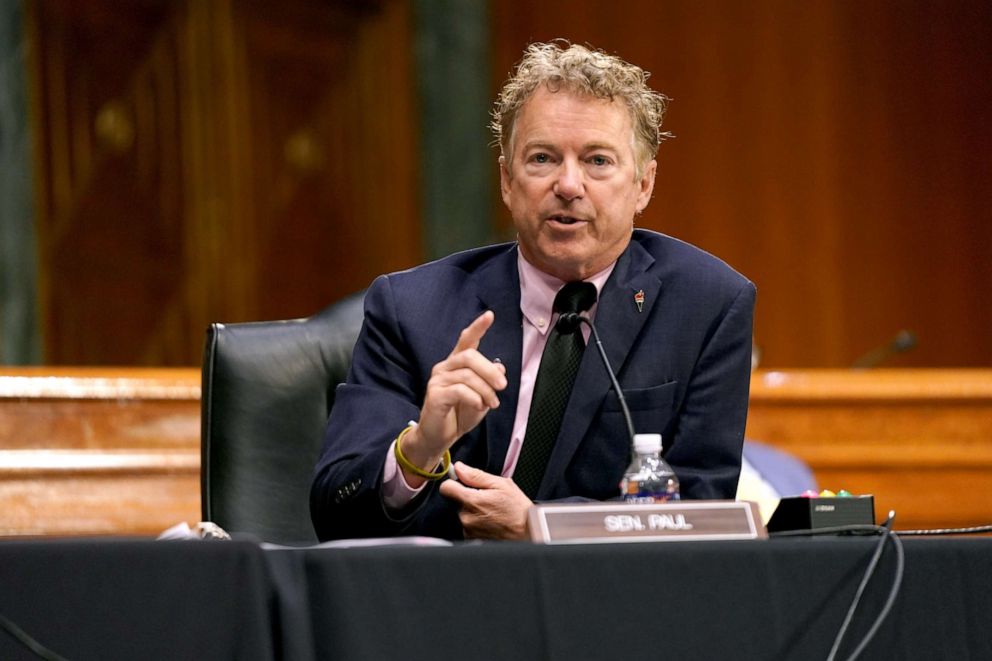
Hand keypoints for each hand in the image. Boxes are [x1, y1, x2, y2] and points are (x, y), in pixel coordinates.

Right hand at [399, 311, 506, 485]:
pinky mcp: (435, 395)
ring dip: (486, 390)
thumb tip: (500, 367)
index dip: (478, 327)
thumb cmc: (459, 414)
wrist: (439, 437)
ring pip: (468, 375)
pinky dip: (475, 398)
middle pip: (470, 356)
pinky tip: (479, 406)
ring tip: (492, 404)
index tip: (490, 315)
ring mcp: (438, 380)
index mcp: (456, 364)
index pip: (466, 340)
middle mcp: (445, 367)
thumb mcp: (482, 397)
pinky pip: (460, 391)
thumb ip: (489, 381)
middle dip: (490, 370)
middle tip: (502, 386)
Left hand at [439, 462, 531, 539]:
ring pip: (462, 513)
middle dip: (468, 497)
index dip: (453, 482)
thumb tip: (459, 468)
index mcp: (472, 501)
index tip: (461, 482)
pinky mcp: (471, 539)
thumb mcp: (501, 485)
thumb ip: (476, 475)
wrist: (528, 533)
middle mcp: (466, 517)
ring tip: (491, 512)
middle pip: (455, 501)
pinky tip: (490, 522)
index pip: (446, 488)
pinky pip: (468, 526)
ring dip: (473, 511)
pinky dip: (476, 523)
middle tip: (486, 499)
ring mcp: (468, 530)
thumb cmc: (518, 510)